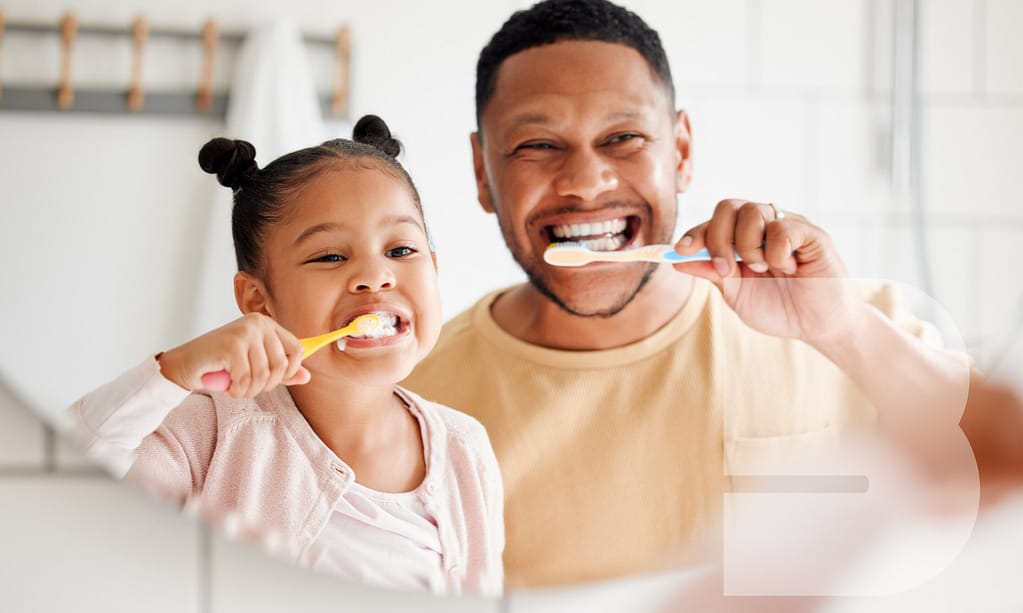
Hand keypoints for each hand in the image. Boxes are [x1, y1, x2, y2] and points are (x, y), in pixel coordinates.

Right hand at [157, 313, 309, 397]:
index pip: (297, 349)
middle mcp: (258, 323)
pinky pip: (246, 380)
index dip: (289, 371)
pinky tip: (228, 387)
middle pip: (282, 365)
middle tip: (248, 386)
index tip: (272, 380)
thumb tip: (307, 377)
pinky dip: (238, 390)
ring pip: (264, 375)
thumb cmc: (220, 364)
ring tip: (237, 387)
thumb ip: (281, 370)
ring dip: (250, 390)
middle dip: (266, 385)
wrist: (184, 364)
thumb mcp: (255, 365)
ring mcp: (244, 332)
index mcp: (267, 324)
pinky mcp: (232, 345)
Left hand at [673, 199, 863, 343]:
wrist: (816, 327)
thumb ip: (710, 273)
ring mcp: (788, 225)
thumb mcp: (735, 294)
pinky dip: (776, 253)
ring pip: (753, 211)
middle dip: (717, 238)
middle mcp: (764, 225)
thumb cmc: (778, 308)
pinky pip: (782, 228)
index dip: (694, 233)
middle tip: (726, 269)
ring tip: (761, 270)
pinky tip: (788, 269)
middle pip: (728, 207)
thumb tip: (677, 258)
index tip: (680, 250)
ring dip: (747, 246)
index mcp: (742, 237)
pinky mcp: (811, 233)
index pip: (712, 222)